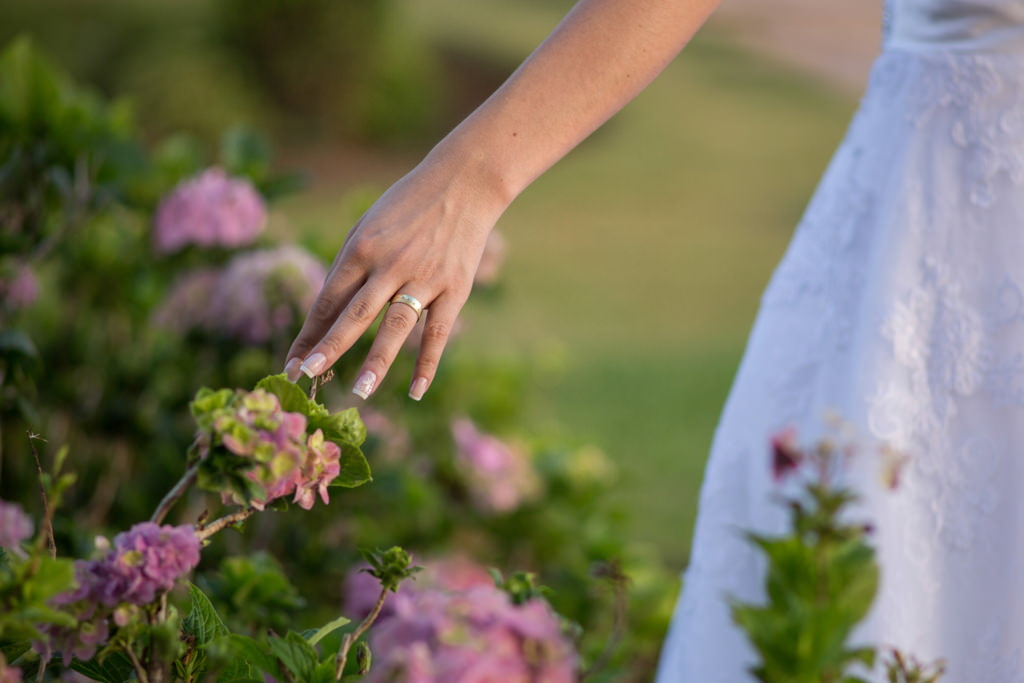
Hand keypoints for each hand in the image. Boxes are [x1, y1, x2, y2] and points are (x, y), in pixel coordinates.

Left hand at [283, 155, 505, 400]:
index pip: (329, 300)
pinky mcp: (455, 289)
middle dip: (329, 347)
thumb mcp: (369, 224)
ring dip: (376, 361)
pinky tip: (415, 391)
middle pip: (354, 314)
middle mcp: (389, 264)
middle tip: (306, 376)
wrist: (464, 182)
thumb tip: (329, 312)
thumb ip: (350, 266)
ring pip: (395, 326)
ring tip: (359, 391)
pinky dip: (427, 363)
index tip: (292, 363)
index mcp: (362, 248)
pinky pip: (437, 332)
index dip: (309, 334)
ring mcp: (424, 278)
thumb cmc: (409, 205)